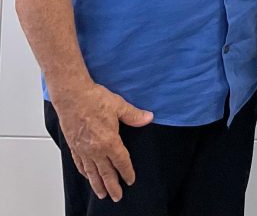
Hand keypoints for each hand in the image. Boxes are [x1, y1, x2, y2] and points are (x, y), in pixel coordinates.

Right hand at [53, 83, 152, 201]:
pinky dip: (84, 172)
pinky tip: (87, 176)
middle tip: (117, 197)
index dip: (126, 172)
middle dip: (112, 186)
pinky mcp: (74, 146)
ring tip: (102, 194)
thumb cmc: (94, 99)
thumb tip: (148, 118)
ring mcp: (83, 149)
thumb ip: (134, 115)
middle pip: (106, 172)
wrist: (72, 96)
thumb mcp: (119, 106)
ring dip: (97, 184)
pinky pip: (80, 164)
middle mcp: (95, 150)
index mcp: (109, 142)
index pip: (121, 161)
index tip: (130, 180)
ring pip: (92, 172)